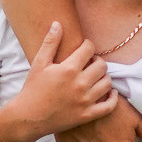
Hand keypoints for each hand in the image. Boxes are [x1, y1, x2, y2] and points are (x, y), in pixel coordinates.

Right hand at [14, 21, 119, 140]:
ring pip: (108, 83)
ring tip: (95, 77)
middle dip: (97, 61)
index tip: (84, 49)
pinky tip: (109, 93)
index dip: (88, 46)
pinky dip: (113, 99)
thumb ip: (50, 43)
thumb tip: (58, 23)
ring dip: (104, 77)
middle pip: (102, 65)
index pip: (89, 49)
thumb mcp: (39, 63)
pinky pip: (109, 106)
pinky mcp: (87, 115)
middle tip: (90, 63)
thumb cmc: (32, 88)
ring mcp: (85, 101)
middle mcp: (80, 84)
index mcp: (69, 69)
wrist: (28, 117)